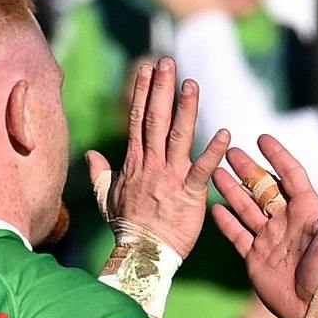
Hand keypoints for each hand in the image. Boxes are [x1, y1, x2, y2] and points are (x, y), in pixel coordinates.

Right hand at [84, 52, 214, 259]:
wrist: (141, 255)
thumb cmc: (126, 228)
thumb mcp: (106, 198)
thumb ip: (100, 174)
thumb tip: (91, 154)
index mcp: (134, 162)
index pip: (137, 119)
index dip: (142, 92)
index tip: (146, 68)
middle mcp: (151, 164)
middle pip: (155, 119)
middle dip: (161, 89)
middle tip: (167, 62)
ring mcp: (170, 178)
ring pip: (178, 137)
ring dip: (185, 109)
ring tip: (191, 83)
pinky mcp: (189, 195)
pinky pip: (202, 170)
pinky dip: (214, 152)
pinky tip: (226, 133)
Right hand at [207, 135, 317, 317]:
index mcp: (308, 212)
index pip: (291, 176)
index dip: (278, 156)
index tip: (263, 138)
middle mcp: (287, 222)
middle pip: (263, 188)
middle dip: (248, 169)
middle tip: (230, 150)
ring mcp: (270, 239)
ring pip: (247, 207)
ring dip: (232, 189)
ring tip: (216, 171)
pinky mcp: (256, 258)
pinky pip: (238, 235)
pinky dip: (226, 222)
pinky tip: (214, 208)